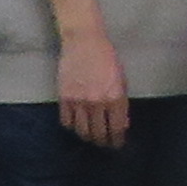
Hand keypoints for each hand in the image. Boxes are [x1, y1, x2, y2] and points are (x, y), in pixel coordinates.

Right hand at [52, 22, 132, 150]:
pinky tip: (76, 126)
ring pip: (82, 131)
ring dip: (88, 137)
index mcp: (115, 97)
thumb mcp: (121, 79)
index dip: (117, 140)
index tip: (117, 144)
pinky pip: (66, 122)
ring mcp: (79, 101)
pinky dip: (72, 127)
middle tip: (104, 144)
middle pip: (99, 133)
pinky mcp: (64, 98)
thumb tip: (121, 124)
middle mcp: (97, 102)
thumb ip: (121, 103)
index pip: (117, 128)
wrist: (84, 41)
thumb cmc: (107, 57)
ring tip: (91, 138)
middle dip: (103, 142)